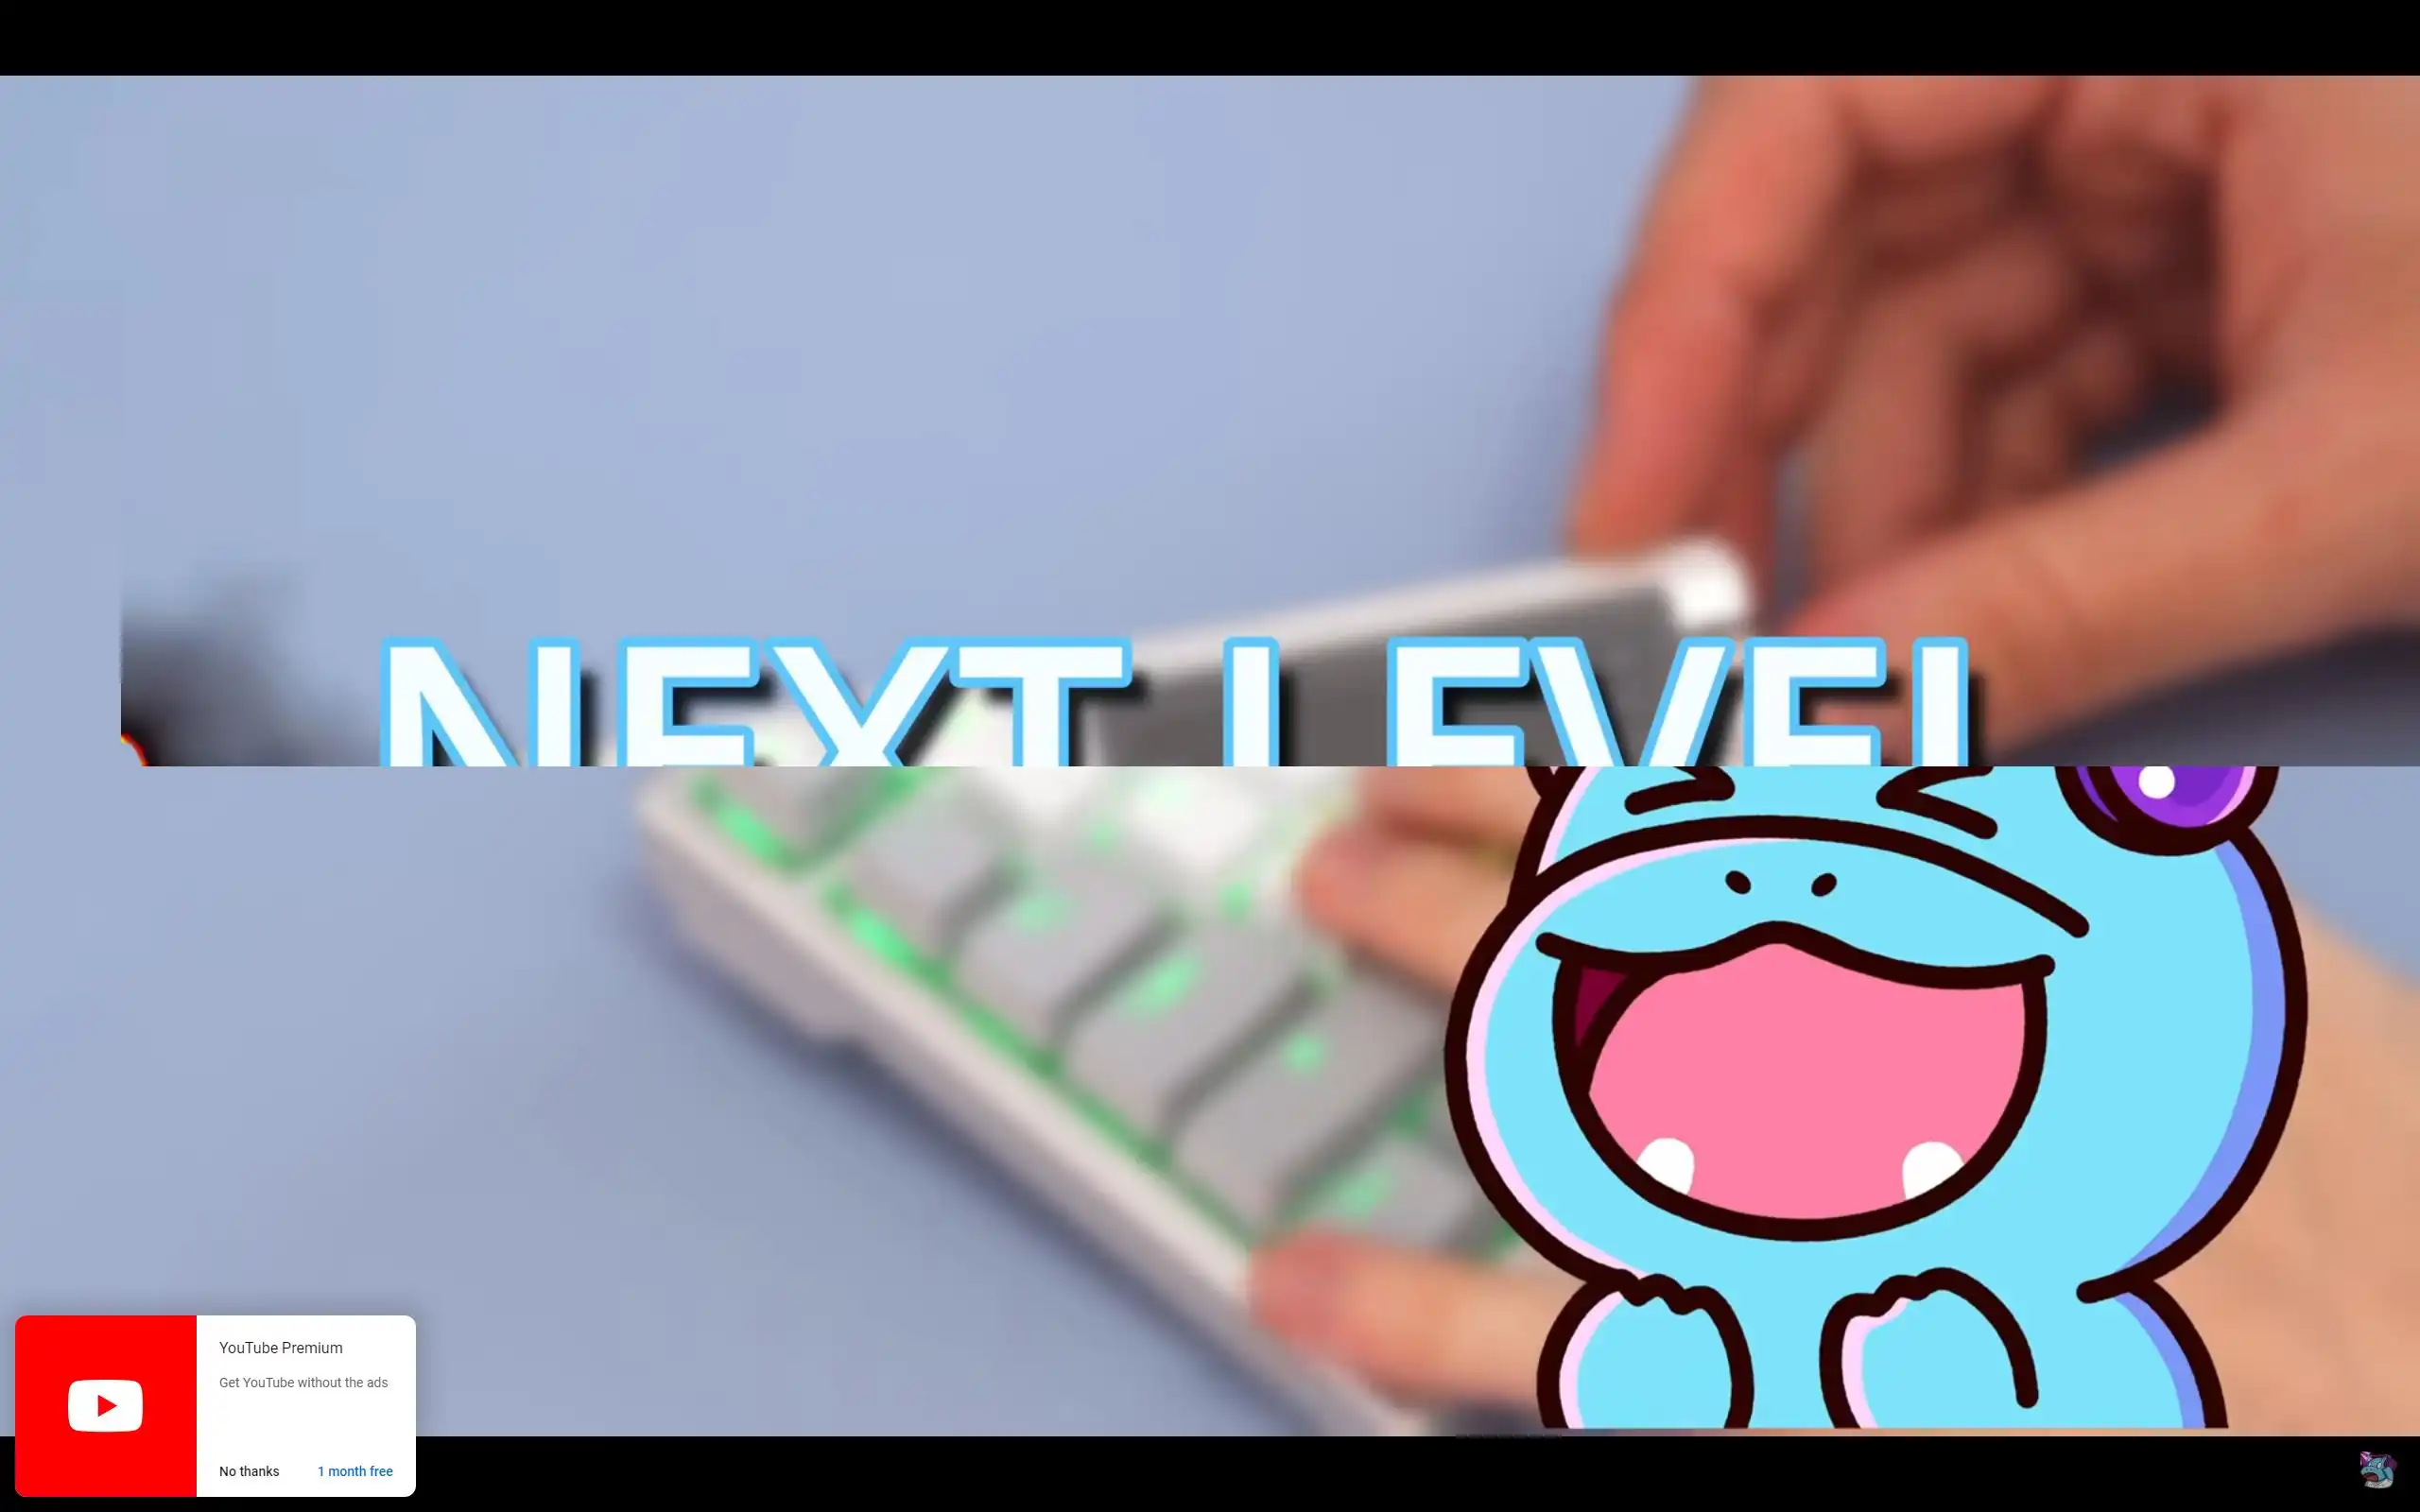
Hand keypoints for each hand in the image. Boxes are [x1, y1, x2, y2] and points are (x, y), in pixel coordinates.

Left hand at [1249, 769, 2419, 1429]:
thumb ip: (2031, 863)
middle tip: (1381, 776)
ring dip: (1429, 955)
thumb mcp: (2200, 960)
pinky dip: (1412, 1310)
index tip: (1494, 694)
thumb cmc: (2328, 1176)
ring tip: (1322, 893)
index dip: (1583, 723)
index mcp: (1986, 919)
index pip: (1739, 776)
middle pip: (1624, 877)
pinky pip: (1558, 1341)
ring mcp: (1811, 1200)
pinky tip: (1301, 1279)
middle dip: (1479, 810)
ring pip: (1565, 1045)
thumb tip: (1883, 775)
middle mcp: (1873, 1024)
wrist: (2383, 1362)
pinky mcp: (1784, 1370)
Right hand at [1570, 77, 2419, 754]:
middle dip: (1763, 457)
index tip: (1625, 511)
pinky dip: (1979, 515)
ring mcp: (2146, 155)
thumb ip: (2088, 594)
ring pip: (1915, 336)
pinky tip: (1959, 635)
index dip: (1682, 316)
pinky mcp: (2180, 256)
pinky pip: (2016, 380)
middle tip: (1699, 640)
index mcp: (2140, 20)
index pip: (1805, 110)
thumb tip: (1845, 708)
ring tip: (1850, 685)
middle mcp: (2110, 66)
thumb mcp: (2361, 472)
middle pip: (1834, 241)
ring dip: (1876, 523)